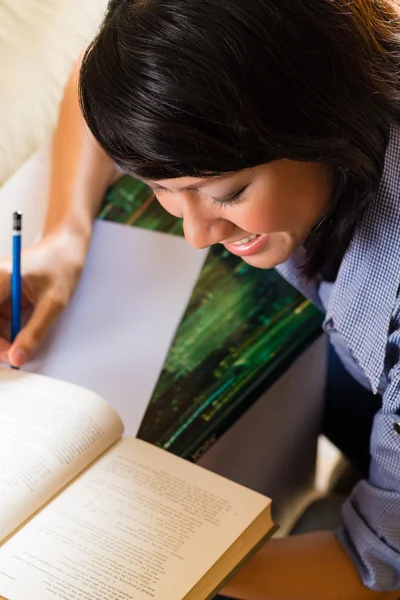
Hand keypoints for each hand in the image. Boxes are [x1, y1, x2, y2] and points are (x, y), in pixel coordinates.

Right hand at [0, 224, 90, 367]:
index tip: (10, 356)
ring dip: (4, 338)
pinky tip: (24, 334)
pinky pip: (0, 318)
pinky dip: (10, 331)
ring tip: (23, 347)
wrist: (68, 247)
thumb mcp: (54, 303)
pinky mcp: (3, 294)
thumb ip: (35, 331)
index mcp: (1, 278)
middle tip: (16, 357)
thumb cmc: (63, 266)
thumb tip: (17, 358)